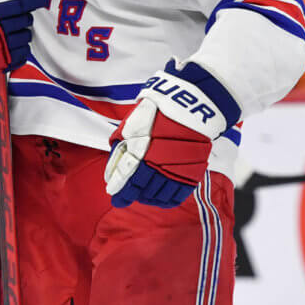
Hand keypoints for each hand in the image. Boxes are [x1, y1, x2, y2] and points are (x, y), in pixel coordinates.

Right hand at [0, 0, 46, 91]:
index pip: (20, 5)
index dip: (34, 1)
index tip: (41, 0)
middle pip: (25, 21)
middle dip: (25, 18)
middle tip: (19, 18)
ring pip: (25, 39)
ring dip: (22, 35)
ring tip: (11, 34)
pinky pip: (21, 57)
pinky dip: (21, 51)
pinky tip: (12, 47)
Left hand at [105, 60, 238, 207]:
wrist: (188, 104)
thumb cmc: (156, 112)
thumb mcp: (130, 126)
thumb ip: (120, 149)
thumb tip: (112, 172)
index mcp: (141, 153)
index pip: (128, 182)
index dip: (121, 193)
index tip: (116, 199)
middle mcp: (158, 165)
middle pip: (142, 191)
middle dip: (133, 196)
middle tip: (128, 196)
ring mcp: (176, 170)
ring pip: (159, 195)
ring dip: (149, 198)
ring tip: (144, 196)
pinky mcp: (191, 172)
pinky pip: (178, 195)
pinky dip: (168, 200)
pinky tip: (162, 199)